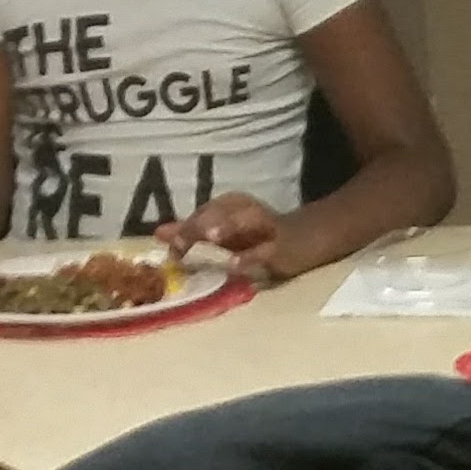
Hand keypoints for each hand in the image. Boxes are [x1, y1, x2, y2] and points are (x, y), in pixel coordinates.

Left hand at [159, 193, 286, 281]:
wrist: (312, 239)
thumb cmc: (261, 236)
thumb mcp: (225, 232)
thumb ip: (192, 232)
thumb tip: (158, 234)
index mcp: (232, 204)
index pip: (204, 212)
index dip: (186, 227)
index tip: (171, 248)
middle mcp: (248, 210)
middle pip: (221, 213)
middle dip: (199, 225)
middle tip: (180, 241)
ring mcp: (268, 227)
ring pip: (247, 221)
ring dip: (227, 225)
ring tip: (210, 235)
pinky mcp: (285, 247)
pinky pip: (266, 250)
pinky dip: (250, 257)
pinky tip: (234, 265)